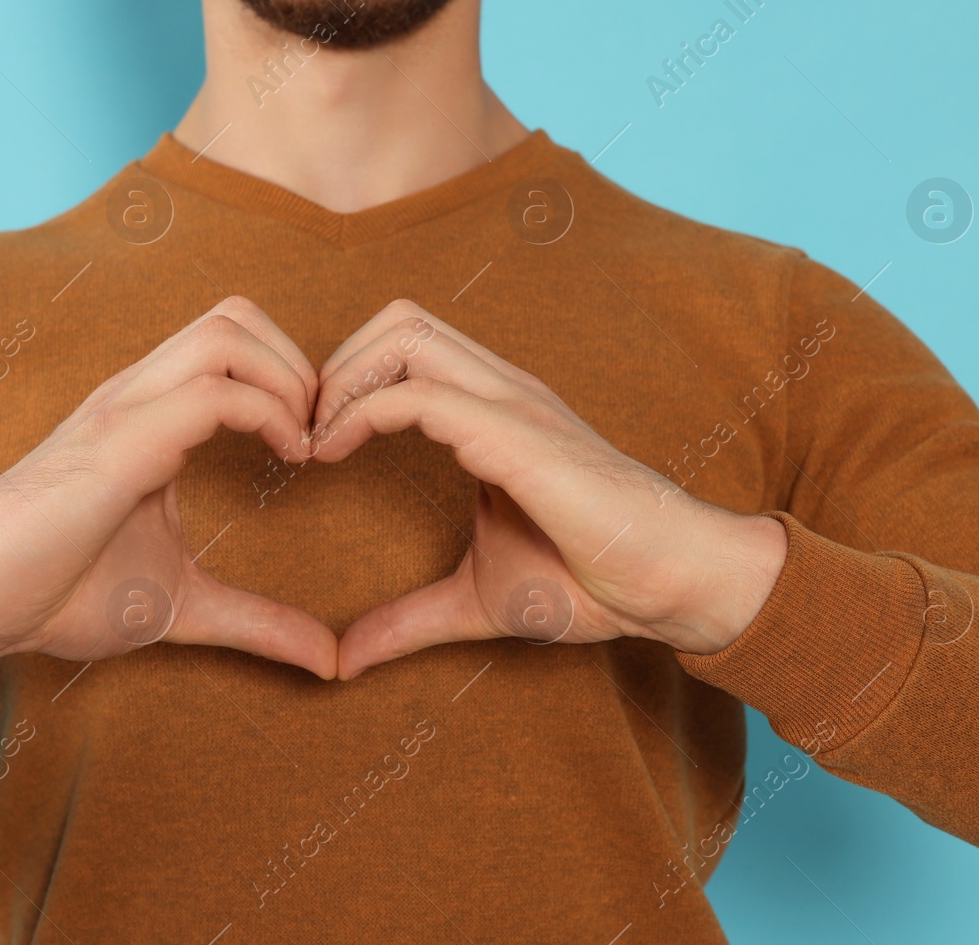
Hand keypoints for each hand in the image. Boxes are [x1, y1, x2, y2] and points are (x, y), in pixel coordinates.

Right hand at [0, 297, 338, 681]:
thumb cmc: (56, 591)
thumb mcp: (182, 605)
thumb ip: (257, 621)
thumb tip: (327, 660)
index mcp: (148, 414)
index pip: (232, 340)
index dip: (292, 377)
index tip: (322, 447)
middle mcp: (136, 395)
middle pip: (235, 314)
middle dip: (300, 363)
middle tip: (322, 435)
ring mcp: (123, 411)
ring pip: (226, 334)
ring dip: (288, 379)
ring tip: (305, 444)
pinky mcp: (116, 444)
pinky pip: (208, 395)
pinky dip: (267, 414)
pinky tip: (289, 461)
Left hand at [309, 301, 787, 679]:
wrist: (673, 584)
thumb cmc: (593, 581)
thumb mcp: (475, 599)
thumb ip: (407, 620)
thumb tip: (345, 660)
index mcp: (494, 411)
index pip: (404, 347)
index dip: (347, 381)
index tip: (310, 448)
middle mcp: (500, 390)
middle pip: (397, 318)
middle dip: (336, 364)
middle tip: (304, 436)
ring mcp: (510, 404)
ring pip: (404, 332)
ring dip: (343, 377)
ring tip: (315, 443)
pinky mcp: (514, 435)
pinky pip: (420, 395)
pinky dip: (361, 415)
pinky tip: (333, 458)